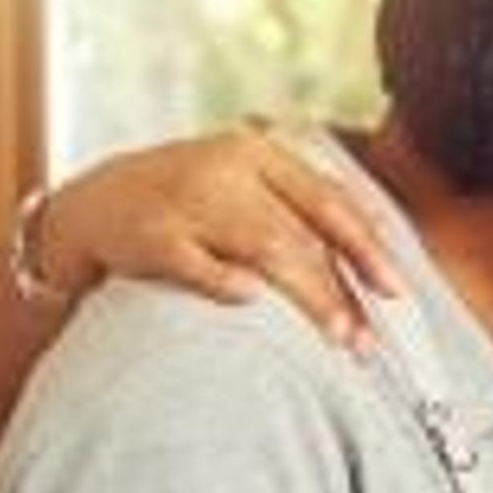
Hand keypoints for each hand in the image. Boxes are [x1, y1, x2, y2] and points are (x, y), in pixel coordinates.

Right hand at [36, 125, 401, 347]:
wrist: (96, 202)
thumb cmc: (188, 201)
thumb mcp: (242, 183)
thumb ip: (299, 206)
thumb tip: (375, 243)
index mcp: (258, 154)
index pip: (327, 201)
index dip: (366, 247)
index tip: (396, 291)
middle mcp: (225, 168)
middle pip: (299, 232)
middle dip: (340, 288)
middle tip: (367, 337)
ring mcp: (186, 199)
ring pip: (261, 246)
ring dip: (306, 296)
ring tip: (336, 338)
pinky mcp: (149, 233)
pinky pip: (195, 260)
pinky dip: (225, 280)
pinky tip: (253, 302)